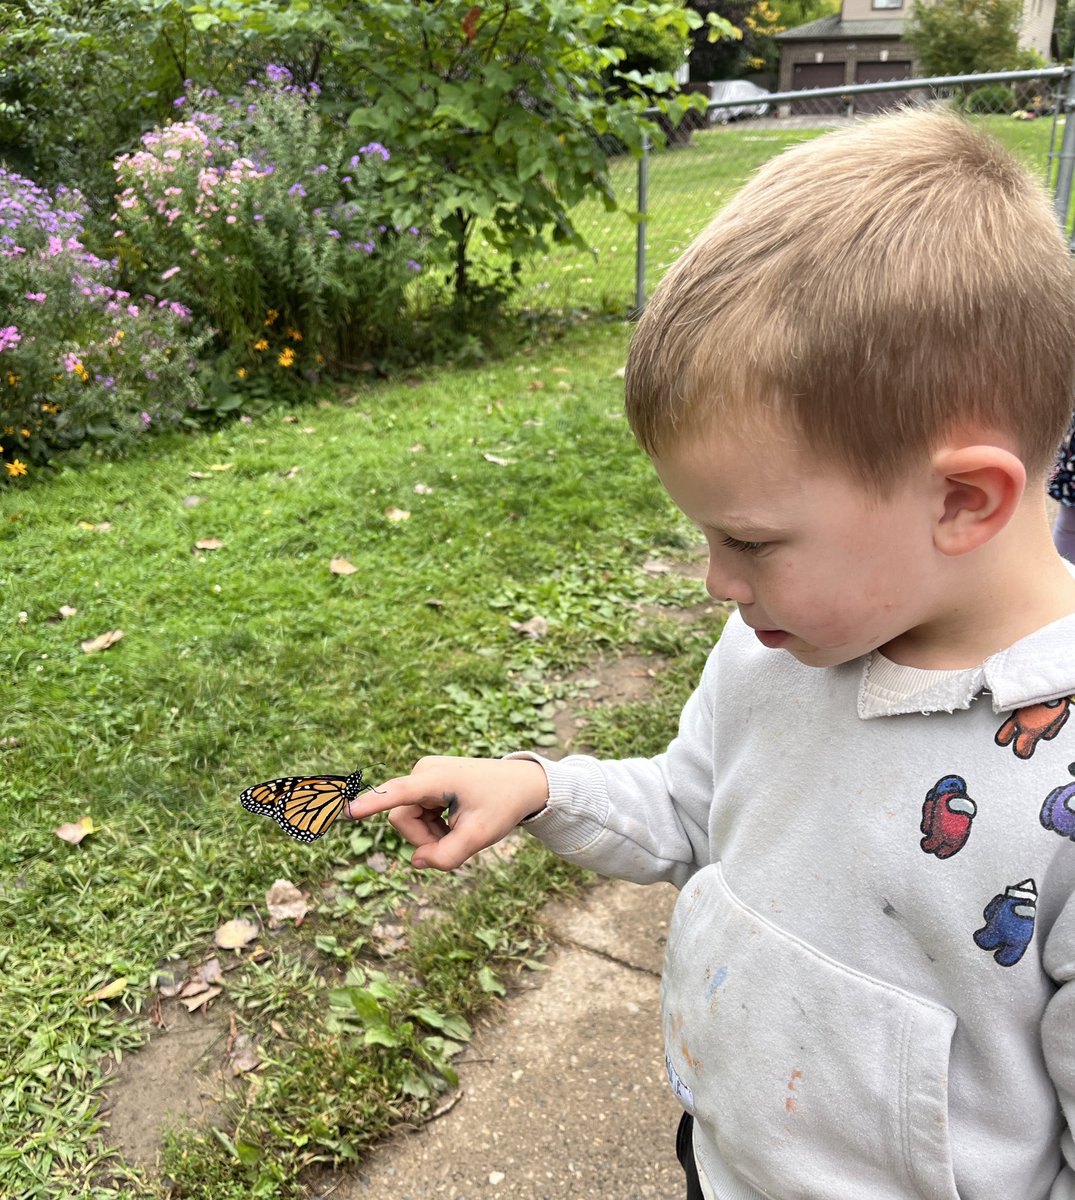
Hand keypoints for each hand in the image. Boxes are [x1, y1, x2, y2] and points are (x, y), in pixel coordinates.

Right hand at [345, 755, 548, 869]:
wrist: (522, 783)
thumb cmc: (502, 805)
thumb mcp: (480, 836)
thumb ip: (447, 856)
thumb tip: (416, 862)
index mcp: (437, 778)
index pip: (398, 793)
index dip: (373, 804)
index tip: (348, 810)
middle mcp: (423, 771)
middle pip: (402, 820)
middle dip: (424, 839)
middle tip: (457, 841)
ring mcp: (423, 775)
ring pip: (408, 820)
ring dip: (431, 834)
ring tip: (460, 829)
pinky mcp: (425, 782)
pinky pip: (416, 814)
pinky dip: (434, 826)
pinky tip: (455, 821)